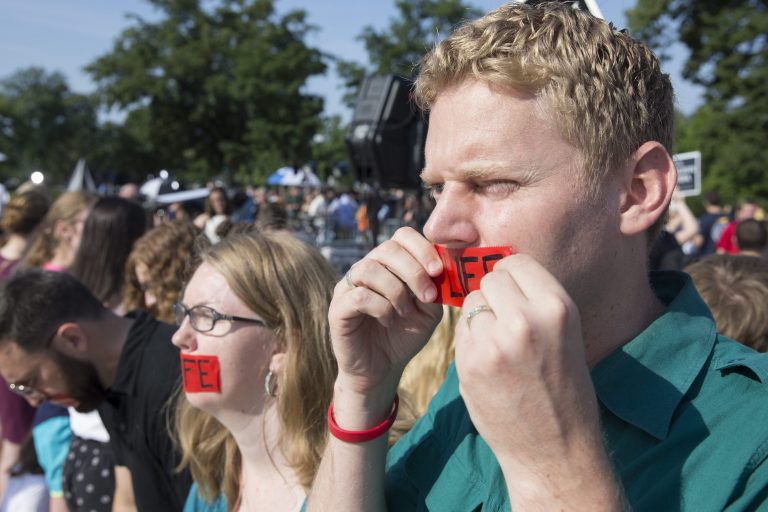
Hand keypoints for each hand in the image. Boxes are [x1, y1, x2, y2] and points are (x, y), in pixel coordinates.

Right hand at [329, 227, 443, 397]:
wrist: (382, 369)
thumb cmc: (404, 336)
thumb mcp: (428, 312)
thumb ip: (435, 289)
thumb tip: (442, 271)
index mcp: (389, 264)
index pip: (402, 236)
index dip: (422, 248)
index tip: (438, 271)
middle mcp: (366, 268)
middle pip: (387, 248)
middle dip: (413, 271)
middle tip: (427, 296)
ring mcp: (348, 286)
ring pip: (370, 268)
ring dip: (396, 290)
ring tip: (405, 312)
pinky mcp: (337, 308)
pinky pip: (359, 295)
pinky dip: (381, 307)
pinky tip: (388, 321)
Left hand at [455, 254, 614, 505]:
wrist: (555, 448)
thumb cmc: (563, 387)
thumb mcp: (565, 333)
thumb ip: (533, 300)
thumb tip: (496, 269)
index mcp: (556, 307)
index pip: (516, 262)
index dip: (511, 277)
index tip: (513, 294)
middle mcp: (525, 320)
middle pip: (490, 280)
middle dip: (493, 297)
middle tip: (505, 324)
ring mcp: (494, 343)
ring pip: (471, 305)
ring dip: (479, 321)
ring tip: (501, 350)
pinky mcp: (469, 364)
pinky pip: (461, 332)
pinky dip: (470, 343)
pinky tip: (489, 366)